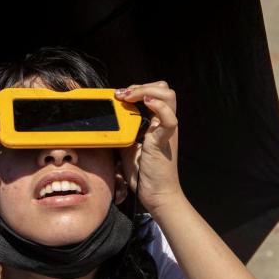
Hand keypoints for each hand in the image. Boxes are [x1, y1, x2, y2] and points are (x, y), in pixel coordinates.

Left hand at [115, 81, 181, 212]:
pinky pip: (169, 119)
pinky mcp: (165, 141)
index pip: (156, 93)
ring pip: (168, 96)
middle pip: (164, 89)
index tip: (120, 94)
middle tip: (124, 94)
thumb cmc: (143, 173)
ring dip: (146, 90)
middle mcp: (164, 123)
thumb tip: (109, 119)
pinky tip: (145, 104)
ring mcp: (166, 131)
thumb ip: (124, 130)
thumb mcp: (127, 145)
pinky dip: (158, 107)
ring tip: (129, 97)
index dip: (138, 88)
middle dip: (142, 85)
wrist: (156, 194)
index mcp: (157, 123)